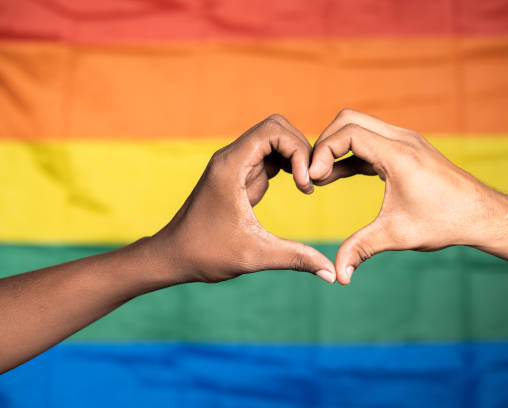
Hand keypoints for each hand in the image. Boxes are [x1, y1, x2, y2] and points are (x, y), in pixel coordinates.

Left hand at [153, 115, 335, 283]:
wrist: (173, 256)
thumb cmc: (205, 253)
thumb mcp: (254, 256)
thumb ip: (295, 259)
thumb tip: (332, 275)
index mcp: (231, 166)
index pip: (273, 131)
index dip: (298, 151)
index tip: (305, 186)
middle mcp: (231, 158)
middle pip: (277, 128)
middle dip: (301, 149)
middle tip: (310, 182)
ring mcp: (235, 165)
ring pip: (275, 139)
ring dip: (296, 157)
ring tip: (307, 186)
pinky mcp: (240, 175)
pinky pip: (270, 156)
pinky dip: (289, 165)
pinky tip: (298, 187)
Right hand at [309, 109, 500, 284]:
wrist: (481, 215)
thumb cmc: (444, 222)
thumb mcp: (397, 236)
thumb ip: (362, 250)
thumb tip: (338, 276)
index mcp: (399, 155)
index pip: (349, 132)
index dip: (323, 151)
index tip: (314, 179)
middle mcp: (402, 139)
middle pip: (349, 119)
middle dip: (325, 143)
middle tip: (314, 174)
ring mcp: (405, 141)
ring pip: (359, 125)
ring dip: (337, 147)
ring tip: (322, 178)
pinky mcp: (406, 149)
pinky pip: (370, 139)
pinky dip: (351, 153)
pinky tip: (338, 176)